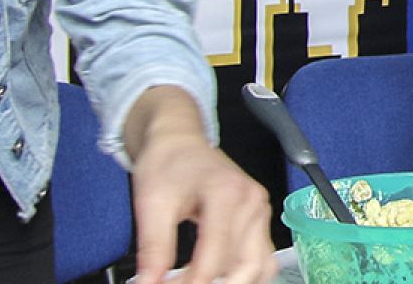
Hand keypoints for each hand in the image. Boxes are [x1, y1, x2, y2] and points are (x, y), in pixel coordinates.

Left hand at [126, 87, 274, 283]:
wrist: (179, 142)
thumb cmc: (167, 164)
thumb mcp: (151, 204)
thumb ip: (154, 248)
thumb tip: (150, 283)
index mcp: (226, 193)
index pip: (214, 257)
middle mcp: (251, 202)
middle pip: (247, 266)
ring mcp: (260, 210)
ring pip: (260, 266)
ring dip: (234, 282)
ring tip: (197, 282)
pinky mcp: (259, 218)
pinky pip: (262, 258)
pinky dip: (243, 274)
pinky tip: (217, 277)